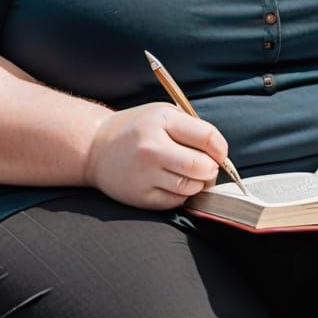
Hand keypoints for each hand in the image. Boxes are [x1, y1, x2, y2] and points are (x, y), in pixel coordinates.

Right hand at [86, 102, 228, 209]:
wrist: (96, 149)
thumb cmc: (137, 130)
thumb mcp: (162, 115)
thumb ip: (192, 129)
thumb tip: (221, 156)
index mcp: (161, 121)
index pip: (208, 137)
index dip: (221, 149)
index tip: (219, 154)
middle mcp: (151, 148)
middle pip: (202, 167)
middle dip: (212, 170)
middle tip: (207, 167)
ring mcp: (144, 174)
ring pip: (191, 187)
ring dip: (198, 184)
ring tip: (189, 175)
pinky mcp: (140, 197)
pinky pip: (176, 202)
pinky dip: (181, 195)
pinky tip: (171, 183)